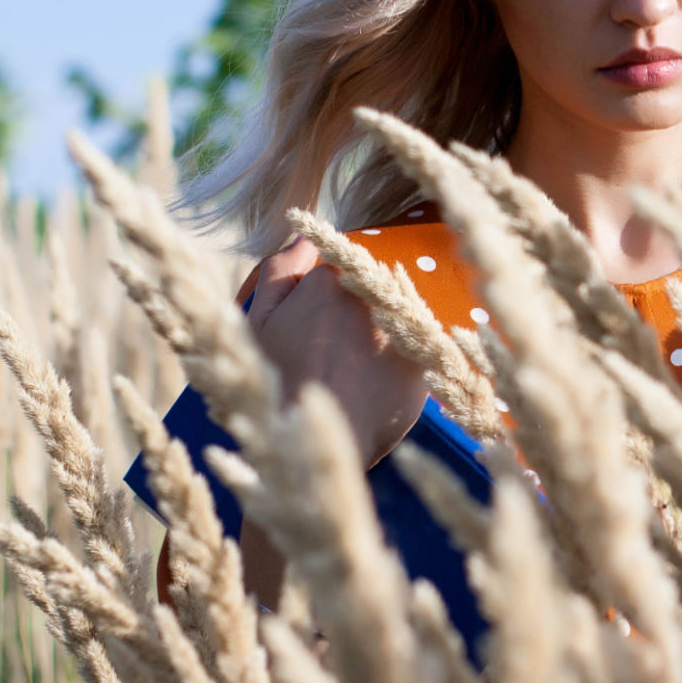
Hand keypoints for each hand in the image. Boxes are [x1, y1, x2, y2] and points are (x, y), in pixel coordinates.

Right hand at [244, 236, 429, 468]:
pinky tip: (378, 383)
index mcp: (329, 280)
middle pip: (374, 287)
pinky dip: (402, 359)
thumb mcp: (259, 322)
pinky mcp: (423, 360)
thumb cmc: (274, 380)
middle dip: (360, 308)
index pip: (343, 266)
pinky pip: (418, 347)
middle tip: (336, 350)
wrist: (307, 441)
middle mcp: (371, 295)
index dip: (332, 292)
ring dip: (383, 331)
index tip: (321, 320)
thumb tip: (304, 241)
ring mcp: (401, 326)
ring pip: (398, 314)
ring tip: (355, 368)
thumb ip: (279, 273)